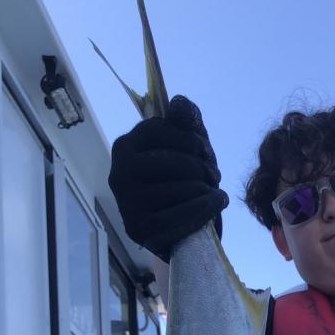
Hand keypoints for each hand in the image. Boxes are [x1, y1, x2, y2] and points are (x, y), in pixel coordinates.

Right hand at [108, 95, 228, 260]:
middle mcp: (119, 173)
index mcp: (125, 146)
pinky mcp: (141, 230)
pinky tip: (215, 204)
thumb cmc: (182, 182)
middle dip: (205, 169)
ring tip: (213, 193)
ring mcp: (128, 203)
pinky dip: (207, 209)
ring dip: (209, 190)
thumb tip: (178, 104)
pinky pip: (183, 215)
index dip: (195, 141)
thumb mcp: (187, 145)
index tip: (205, 153)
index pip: (166, 131)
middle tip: (214, 177)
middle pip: (179, 162)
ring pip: (185, 188)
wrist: (179, 230)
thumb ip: (186, 119)